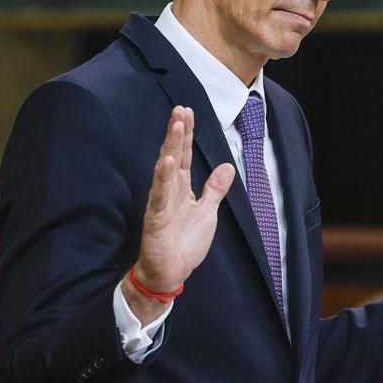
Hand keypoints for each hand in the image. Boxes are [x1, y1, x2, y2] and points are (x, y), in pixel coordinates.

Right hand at [123, 106, 234, 324]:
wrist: (170, 274)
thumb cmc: (184, 244)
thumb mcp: (207, 212)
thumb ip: (214, 189)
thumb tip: (227, 167)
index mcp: (181, 189)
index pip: (183, 155)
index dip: (185, 134)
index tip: (187, 112)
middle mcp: (169, 191)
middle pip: (173, 156)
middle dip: (177, 132)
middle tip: (181, 109)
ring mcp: (161, 204)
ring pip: (165, 170)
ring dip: (170, 147)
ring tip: (176, 125)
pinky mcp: (156, 220)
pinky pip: (159, 197)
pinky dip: (162, 179)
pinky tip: (165, 162)